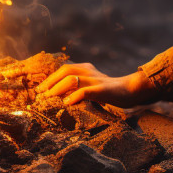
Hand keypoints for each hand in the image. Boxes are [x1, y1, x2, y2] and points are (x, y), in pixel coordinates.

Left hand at [36, 62, 157, 107]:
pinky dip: (74, 97)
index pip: (64, 69)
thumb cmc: (110, 91)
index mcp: (86, 68)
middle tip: (40, 94)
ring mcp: (96, 80)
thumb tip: (61, 97)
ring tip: (49, 98)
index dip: (50, 78)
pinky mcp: (102, 90)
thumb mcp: (92, 85)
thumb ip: (79, 87)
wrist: (132, 90)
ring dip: (58, 89)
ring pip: (72, 80)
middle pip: (65, 71)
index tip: (40, 89)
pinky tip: (67, 104)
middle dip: (50, 82)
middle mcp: (89, 71)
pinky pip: (85, 91)